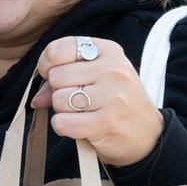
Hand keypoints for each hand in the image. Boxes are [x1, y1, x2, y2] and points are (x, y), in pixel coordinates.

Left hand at [32, 36, 163, 167]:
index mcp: (109, 51)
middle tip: (77, 101)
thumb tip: (37, 97)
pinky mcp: (106, 122)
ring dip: (63, 111)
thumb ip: (64, 78)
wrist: (149, 136)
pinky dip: (64, 127)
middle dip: (57, 92)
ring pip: (57, 100)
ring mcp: (112, 96)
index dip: (46, 64)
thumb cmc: (115, 103)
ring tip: (84, 114)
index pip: (58, 49)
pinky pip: (61, 122)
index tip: (52, 75)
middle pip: (56, 77)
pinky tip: (82, 127)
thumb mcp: (97, 79)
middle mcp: (113, 70)